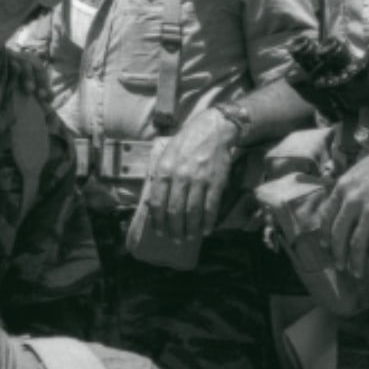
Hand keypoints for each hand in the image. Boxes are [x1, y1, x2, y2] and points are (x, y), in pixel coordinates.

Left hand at [141, 109, 238, 241]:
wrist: (212, 130)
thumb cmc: (186, 142)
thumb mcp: (166, 153)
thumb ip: (159, 175)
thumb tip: (152, 200)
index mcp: (165, 169)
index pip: (157, 202)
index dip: (157, 220)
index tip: (158, 230)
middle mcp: (181, 176)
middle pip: (175, 211)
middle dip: (173, 229)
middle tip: (173, 239)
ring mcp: (199, 181)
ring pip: (193, 212)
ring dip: (190, 229)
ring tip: (187, 238)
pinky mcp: (216, 183)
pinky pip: (211, 207)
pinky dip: (208, 222)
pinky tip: (206, 230)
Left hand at [317, 131, 368, 277]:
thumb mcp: (363, 167)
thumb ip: (353, 182)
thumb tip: (349, 192)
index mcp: (343, 186)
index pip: (326, 216)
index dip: (325, 234)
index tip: (326, 246)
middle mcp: (351, 199)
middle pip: (338, 234)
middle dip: (337, 254)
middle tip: (340, 267)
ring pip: (356, 244)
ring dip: (356, 263)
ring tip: (357, 274)